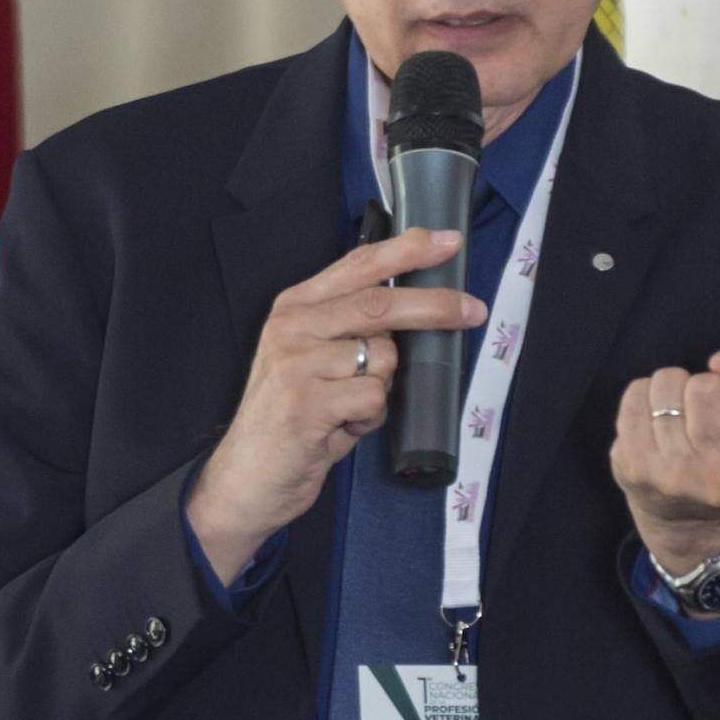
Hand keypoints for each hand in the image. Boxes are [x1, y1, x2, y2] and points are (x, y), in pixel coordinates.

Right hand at [186, 227, 486, 582]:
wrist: (244, 479)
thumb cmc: (292, 419)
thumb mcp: (314, 360)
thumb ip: (352, 328)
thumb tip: (419, 306)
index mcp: (296, 306)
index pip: (358, 265)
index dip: (406, 250)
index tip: (447, 240)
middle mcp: (292, 325)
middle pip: (380, 304)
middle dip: (435, 306)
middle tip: (474, 310)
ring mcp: (296, 363)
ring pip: (384, 358)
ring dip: (384, 390)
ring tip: (349, 410)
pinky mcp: (307, 402)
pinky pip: (373, 398)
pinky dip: (370, 418)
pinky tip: (341, 429)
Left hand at [611, 332, 719, 576]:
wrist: (693, 521)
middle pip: (708, 386)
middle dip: (708, 387)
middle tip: (710, 416)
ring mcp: (674, 477)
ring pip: (669, 383)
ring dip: (677, 390)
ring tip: (684, 419)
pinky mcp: (634, 468)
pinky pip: (636, 392)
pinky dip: (648, 396)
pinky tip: (659, 423)